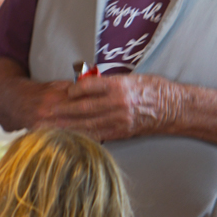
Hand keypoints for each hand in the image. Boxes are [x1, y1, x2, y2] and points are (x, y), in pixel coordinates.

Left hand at [32, 73, 179, 142]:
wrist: (174, 107)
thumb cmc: (152, 88)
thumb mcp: (130, 78)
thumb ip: (107, 82)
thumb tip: (85, 84)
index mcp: (118, 86)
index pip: (87, 87)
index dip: (71, 90)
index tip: (60, 92)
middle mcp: (117, 103)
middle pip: (82, 108)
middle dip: (60, 111)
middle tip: (42, 113)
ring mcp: (118, 120)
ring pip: (86, 123)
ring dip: (65, 126)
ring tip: (48, 128)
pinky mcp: (121, 132)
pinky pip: (97, 134)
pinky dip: (81, 136)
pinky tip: (68, 138)